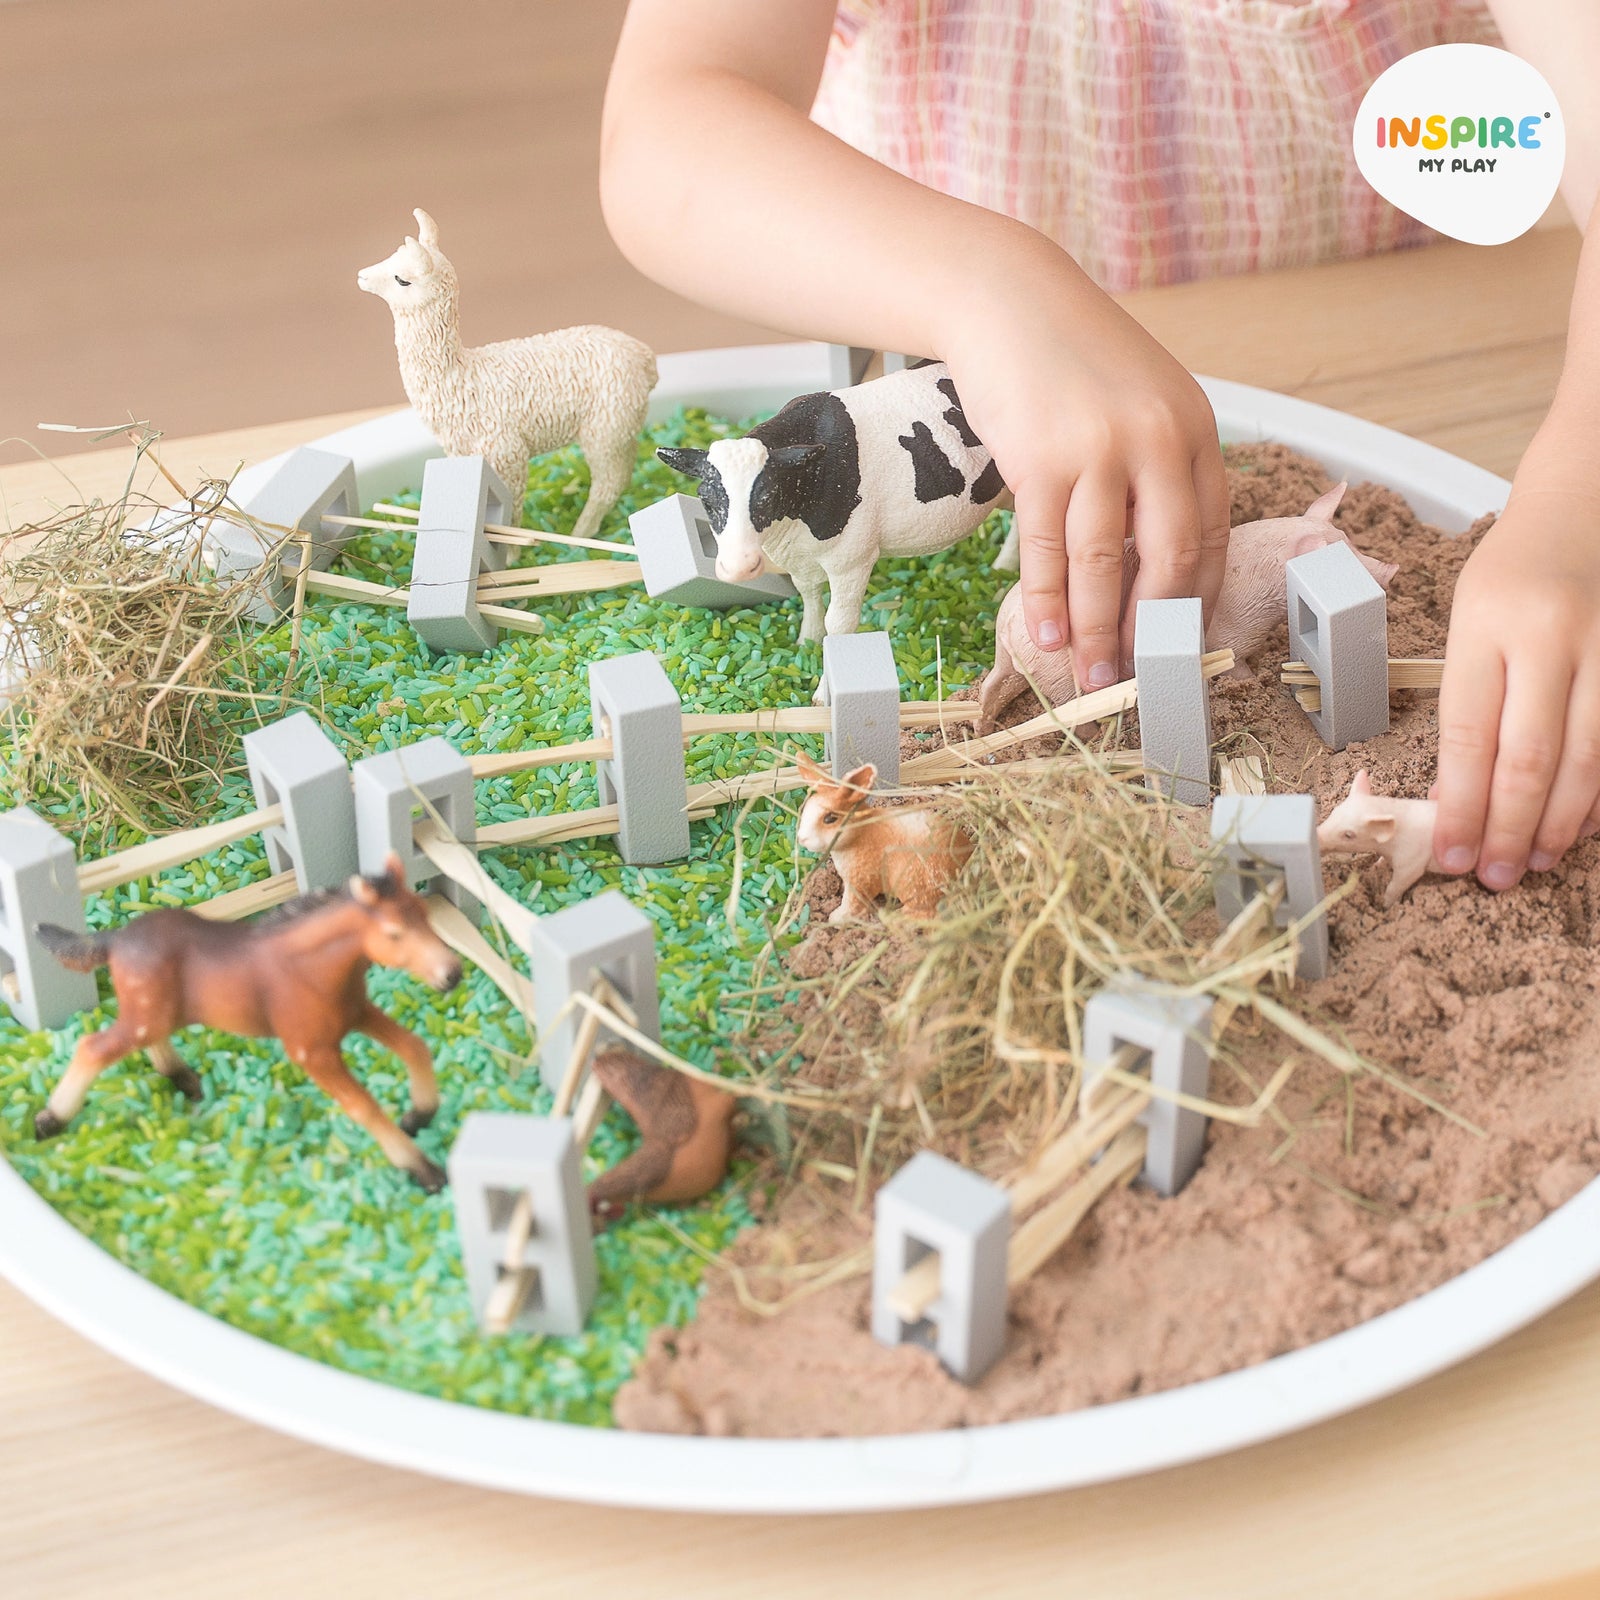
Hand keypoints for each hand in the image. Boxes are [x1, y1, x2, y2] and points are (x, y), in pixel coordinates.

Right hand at [938, 236, 1230, 689]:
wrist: (1009, 301)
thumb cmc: (1074, 357)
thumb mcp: (1142, 402)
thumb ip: (1158, 469)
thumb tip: (1151, 560)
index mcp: (1196, 431)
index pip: (1210, 535)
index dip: (1195, 600)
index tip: (1179, 643)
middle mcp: (1159, 440)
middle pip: (1167, 559)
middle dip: (1151, 630)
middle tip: (1140, 677)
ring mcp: (1099, 450)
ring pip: (1104, 565)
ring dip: (1096, 631)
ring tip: (1090, 676)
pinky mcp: (1040, 460)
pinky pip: (1048, 549)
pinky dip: (1047, 601)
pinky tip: (1047, 637)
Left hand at [1434, 486, 1599, 887]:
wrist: (1587, 502)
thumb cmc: (1515, 570)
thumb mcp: (1468, 618)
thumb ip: (1468, 698)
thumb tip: (1456, 791)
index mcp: (1487, 623)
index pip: (1467, 731)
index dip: (1459, 803)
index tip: (1449, 853)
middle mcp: (1552, 634)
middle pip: (1528, 754)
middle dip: (1508, 826)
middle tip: (1494, 876)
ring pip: (1588, 755)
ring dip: (1559, 820)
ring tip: (1535, 862)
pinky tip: (1582, 824)